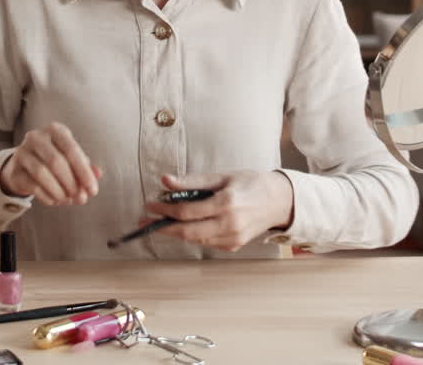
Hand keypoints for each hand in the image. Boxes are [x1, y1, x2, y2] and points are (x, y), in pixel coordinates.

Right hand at [0, 121, 102, 205]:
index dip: (84, 172)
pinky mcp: (15, 170)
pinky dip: (47, 196)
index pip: (72, 150)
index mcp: (56, 130)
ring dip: (59, 191)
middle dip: (71, 183)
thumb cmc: (54, 160)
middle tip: (81, 198)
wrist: (24, 165)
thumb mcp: (72, 160)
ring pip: (42, 173)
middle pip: (56, 161)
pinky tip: (55, 201)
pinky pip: (32, 185)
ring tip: (68, 200)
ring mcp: (22, 152)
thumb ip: (86, 166)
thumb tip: (98, 174)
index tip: (93, 191)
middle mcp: (37, 137)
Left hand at [142, 171, 294, 251]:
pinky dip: (191, 235)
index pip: (186, 211)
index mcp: (226, 203)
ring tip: (160, 222)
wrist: (278, 201)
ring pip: (194, 239)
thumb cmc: (250, 183)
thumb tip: (165, 180)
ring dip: (174, 232)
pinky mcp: (233, 246)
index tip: (150, 204)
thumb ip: (192, 181)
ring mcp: (232, 238)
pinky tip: (182, 226)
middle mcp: (229, 224)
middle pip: (187, 231)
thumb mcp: (222, 176)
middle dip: (163, 227)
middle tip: (144, 222)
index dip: (164, 209)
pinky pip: (205, 242)